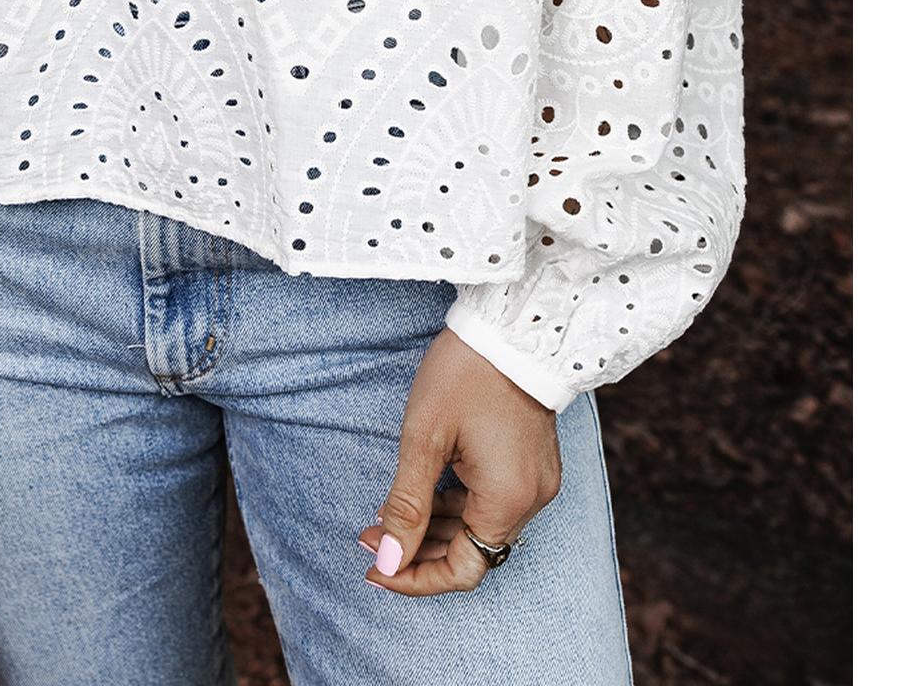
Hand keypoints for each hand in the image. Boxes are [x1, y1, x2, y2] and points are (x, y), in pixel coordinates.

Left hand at [358, 327, 562, 595]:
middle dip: (417, 550)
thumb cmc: (466, 373)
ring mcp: (534, 481)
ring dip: (434, 527)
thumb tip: (388, 559)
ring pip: (479, 526)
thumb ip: (407, 505)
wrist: (513, 325)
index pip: (463, 571)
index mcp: (508, 501)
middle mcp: (530, 500)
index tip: (375, 568)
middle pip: (471, 551)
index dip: (416, 577)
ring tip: (385, 514)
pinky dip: (456, 504)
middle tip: (369, 535)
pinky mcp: (531, 462)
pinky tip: (423, 491)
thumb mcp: (424, 438)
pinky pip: (492, 500)